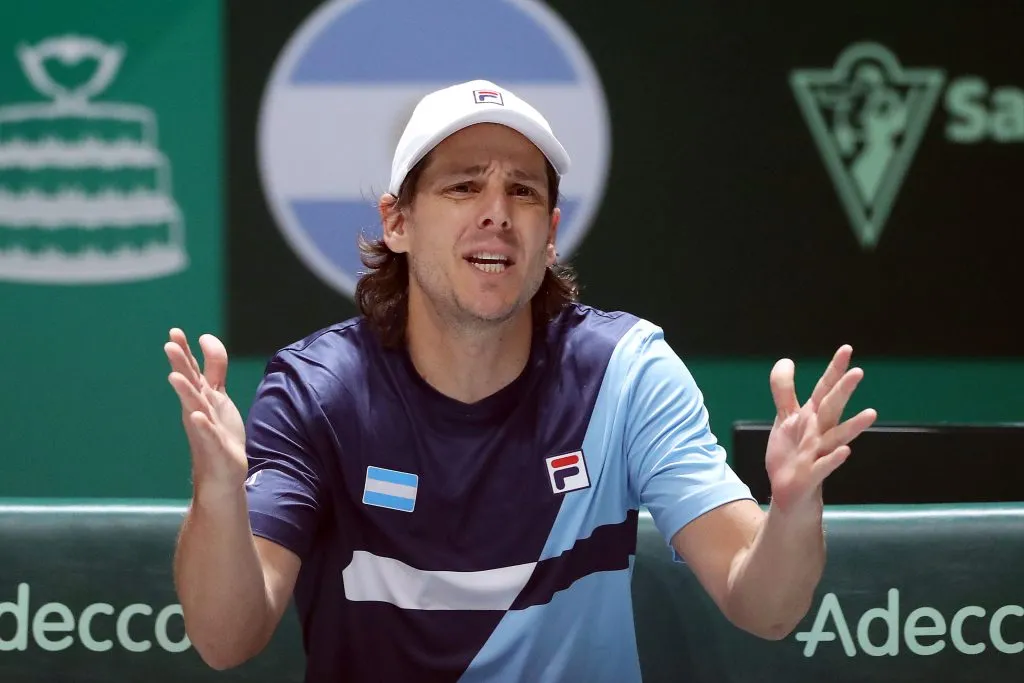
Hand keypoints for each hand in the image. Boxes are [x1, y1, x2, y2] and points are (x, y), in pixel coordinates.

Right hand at [164, 328, 246, 496]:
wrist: (222, 472)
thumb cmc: (218, 431)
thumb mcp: (218, 395)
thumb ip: (214, 367)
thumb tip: (205, 337)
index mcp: (199, 396)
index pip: (190, 370)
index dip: (184, 352)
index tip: (175, 332)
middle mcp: (198, 409)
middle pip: (189, 383)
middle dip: (180, 365)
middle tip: (169, 345)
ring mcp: (204, 427)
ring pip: (194, 406)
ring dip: (185, 392)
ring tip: (175, 377)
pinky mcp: (215, 446)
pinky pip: (207, 434)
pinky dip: (202, 425)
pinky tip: (197, 416)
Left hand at [765, 345, 876, 512]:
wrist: (787, 490)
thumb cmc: (792, 452)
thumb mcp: (786, 417)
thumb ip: (784, 390)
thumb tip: (786, 360)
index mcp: (813, 416)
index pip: (825, 389)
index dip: (834, 370)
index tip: (846, 349)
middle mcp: (820, 432)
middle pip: (832, 408)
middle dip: (843, 391)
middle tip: (858, 371)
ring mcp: (818, 453)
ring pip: (837, 437)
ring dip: (853, 426)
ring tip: (871, 413)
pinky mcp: (812, 474)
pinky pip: (825, 466)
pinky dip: (834, 459)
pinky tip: (846, 452)